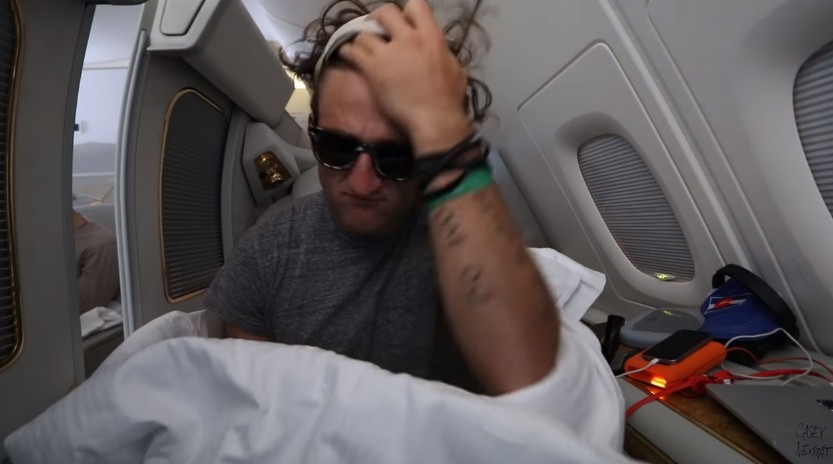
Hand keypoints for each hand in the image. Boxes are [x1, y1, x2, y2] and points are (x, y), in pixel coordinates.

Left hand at [339, 0, 473, 155]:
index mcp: (431, 36)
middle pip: (386, 12)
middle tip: (376, 30)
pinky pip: (352, 52)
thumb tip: (440, 52)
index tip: (403, 24)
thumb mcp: (456, 69)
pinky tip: (347, 55)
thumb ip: (444, 55)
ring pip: (364, 33)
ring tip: (361, 47)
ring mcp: (389, 53)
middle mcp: (408, 39)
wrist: (435, 119)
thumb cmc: (449, 99)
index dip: (407, 12)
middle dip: (378, 19)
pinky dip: (347, 51)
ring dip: (361, 39)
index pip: (416, 5)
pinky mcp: (373, 69)